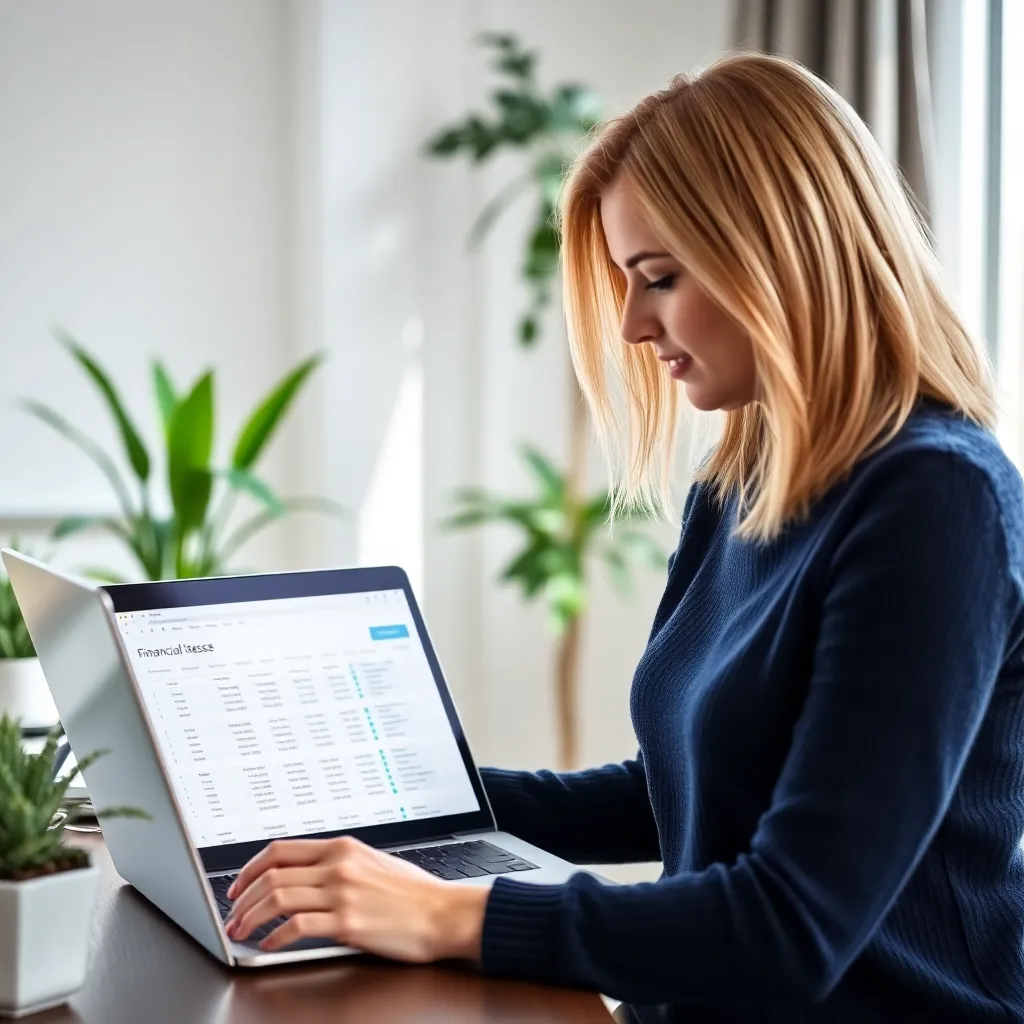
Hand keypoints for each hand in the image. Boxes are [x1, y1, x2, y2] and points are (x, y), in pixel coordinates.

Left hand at [223, 836, 488, 961]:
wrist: (444, 913)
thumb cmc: (415, 893)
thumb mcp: (373, 862)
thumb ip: (340, 864)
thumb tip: (308, 875)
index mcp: (342, 847)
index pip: (280, 850)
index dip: (250, 869)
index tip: (238, 887)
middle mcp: (339, 866)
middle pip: (272, 875)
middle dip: (243, 898)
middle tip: (233, 916)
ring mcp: (342, 893)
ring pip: (278, 898)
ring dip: (252, 918)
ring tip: (242, 933)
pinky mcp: (348, 923)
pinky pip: (297, 928)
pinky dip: (276, 938)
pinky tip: (270, 946)